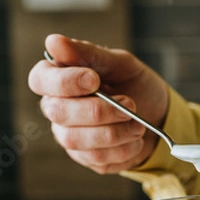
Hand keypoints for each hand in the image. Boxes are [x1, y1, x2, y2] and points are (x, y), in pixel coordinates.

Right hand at [28, 34, 168, 173]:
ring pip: (76, 139)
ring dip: (114, 132)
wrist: (158, 114)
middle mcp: (58, 109)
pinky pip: (97, 158)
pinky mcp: (87, 158)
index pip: (40, 79)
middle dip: (98, 110)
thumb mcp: (120, 63)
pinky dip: (123, 148)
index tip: (94, 80)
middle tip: (130, 104)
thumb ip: (88, 54)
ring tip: (138, 124)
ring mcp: (70, 136)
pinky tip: (136, 138)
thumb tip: (54, 42)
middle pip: (59, 113)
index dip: (64, 82)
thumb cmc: (134, 85)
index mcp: (59, 79)